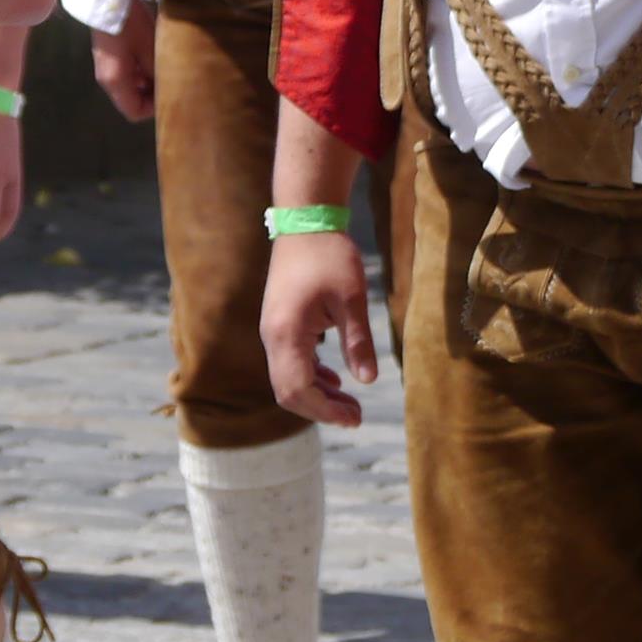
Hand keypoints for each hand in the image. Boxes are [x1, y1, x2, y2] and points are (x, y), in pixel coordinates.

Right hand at [93, 0, 158, 121]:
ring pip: (130, 87)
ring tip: (164, 68)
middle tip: (171, 81)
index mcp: (116, 82)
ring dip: (147, 82)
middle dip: (152, 95)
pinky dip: (140, 72)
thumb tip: (168, 88)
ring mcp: (106, 69)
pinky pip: (126, 74)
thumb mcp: (150, 50)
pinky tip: (153, 57)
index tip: (170, 94)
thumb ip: (157, 73)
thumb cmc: (131, 26)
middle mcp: (108, 80)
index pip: (134, 112)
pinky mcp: (109, 58)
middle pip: (132, 100)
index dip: (153, 109)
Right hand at [262, 229, 377, 427]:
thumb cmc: (330, 256)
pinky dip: (311, 376)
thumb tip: (368, 380)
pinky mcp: (280, 324)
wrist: (306, 223)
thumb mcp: (351, 299)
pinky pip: (290, 362)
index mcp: (286, 334)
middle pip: (288, 390)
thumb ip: (358, 341)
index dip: (324, 410)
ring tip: (350, 404)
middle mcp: (272, 337)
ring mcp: (273, 331)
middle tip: (357, 417)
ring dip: (317, 394)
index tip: (355, 418)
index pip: (297, 389)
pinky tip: (334, 381)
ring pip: (287, 378)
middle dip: (320, 409)